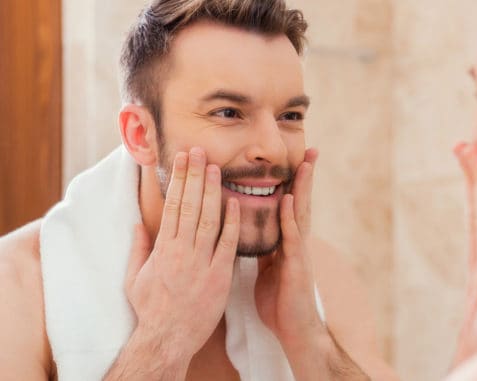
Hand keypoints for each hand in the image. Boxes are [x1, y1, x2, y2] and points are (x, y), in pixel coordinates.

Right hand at [125, 147, 239, 361]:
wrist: (167, 338)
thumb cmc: (151, 309)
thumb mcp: (134, 278)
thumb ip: (139, 249)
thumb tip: (138, 224)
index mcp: (162, 248)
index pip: (172, 205)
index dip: (178, 180)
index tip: (182, 159)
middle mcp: (181, 251)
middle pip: (189, 206)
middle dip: (194, 176)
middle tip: (199, 151)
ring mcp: (201, 263)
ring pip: (208, 220)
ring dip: (212, 192)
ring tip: (215, 168)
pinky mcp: (219, 277)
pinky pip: (227, 245)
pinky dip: (232, 223)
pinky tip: (236, 203)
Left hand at [254, 149, 323, 346]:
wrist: (294, 331)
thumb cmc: (280, 303)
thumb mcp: (267, 271)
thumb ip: (263, 251)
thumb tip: (250, 235)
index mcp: (287, 243)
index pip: (291, 206)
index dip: (292, 182)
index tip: (295, 158)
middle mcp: (296, 242)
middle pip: (301, 202)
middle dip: (305, 176)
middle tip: (311, 149)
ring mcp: (299, 252)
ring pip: (301, 213)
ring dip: (303, 187)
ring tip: (305, 162)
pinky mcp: (297, 265)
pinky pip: (292, 237)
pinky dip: (291, 217)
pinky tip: (290, 199)